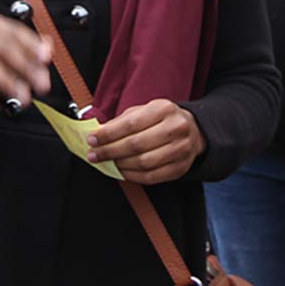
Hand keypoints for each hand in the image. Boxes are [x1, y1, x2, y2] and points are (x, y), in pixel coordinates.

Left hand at [87, 99, 204, 184]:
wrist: (192, 131)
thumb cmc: (161, 120)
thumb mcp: (143, 112)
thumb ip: (120, 122)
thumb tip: (97, 135)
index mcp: (164, 109)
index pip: (131, 123)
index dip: (108, 134)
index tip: (92, 139)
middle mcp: (176, 128)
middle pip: (136, 144)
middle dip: (110, 151)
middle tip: (94, 154)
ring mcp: (181, 149)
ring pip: (143, 162)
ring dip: (120, 165)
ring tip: (107, 162)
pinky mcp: (180, 168)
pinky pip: (151, 177)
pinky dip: (132, 176)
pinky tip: (121, 171)